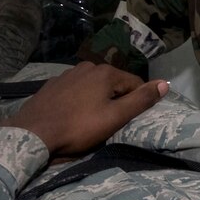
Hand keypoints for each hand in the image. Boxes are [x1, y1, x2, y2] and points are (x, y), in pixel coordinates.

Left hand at [4, 61, 166, 156]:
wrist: (34, 132)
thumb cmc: (78, 127)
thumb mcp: (115, 117)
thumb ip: (141, 100)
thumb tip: (165, 83)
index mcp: (106, 72)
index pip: (135, 83)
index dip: (139, 101)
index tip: (133, 120)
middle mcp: (88, 66)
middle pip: (113, 83)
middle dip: (117, 100)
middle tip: (112, 123)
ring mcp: (68, 74)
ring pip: (94, 86)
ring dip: (98, 99)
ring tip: (93, 120)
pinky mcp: (53, 85)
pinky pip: (76, 90)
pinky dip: (81, 100)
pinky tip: (74, 114)